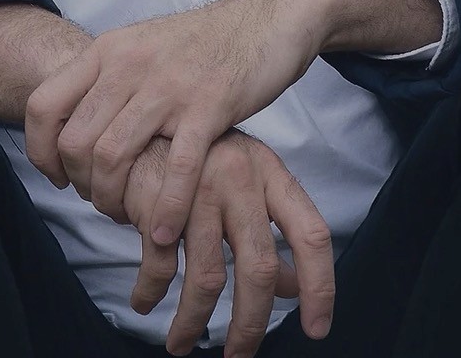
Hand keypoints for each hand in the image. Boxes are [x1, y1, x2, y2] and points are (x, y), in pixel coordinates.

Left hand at [25, 0, 320, 242]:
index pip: (43, 104)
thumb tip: (74, 122)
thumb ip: (108, 78)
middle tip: (102, 199)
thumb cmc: (203, 42)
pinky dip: (166, 207)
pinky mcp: (210, 105)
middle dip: (81, 185)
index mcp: (109, 50)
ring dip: (114, 200)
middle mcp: (130, 64)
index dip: (41, 151)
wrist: (265, 17)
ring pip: (113, 156)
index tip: (59, 176)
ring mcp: (169, 85)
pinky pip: (177, 166)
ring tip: (129, 216)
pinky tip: (165, 230)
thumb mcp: (142, 45)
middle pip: (76, 141)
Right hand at [123, 130, 333, 357]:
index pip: (311, 233)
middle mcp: (240, 178)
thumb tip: (295, 288)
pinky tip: (145, 302)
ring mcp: (199, 188)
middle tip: (240, 356)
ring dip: (193, 323)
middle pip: (259, 268)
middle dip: (250, 325)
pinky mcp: (160, 200)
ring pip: (208, 278)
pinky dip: (150, 293)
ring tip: (182, 344)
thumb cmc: (200, 160)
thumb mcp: (244, 186)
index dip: (320, 285)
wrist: (139, 125)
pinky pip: (161, 266)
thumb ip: (270, 233)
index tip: (317, 328)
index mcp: (270, 173)